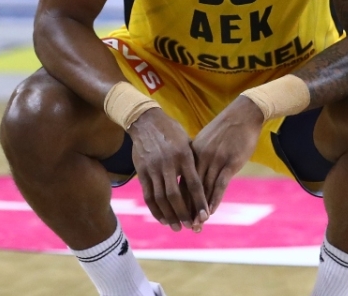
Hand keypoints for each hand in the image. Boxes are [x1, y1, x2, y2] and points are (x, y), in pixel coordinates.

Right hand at [128, 108, 209, 232]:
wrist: (146, 120)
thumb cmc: (172, 132)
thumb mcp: (187, 142)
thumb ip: (193, 162)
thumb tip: (205, 183)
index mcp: (184, 155)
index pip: (194, 184)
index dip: (200, 202)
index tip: (205, 216)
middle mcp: (168, 163)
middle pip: (175, 196)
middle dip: (184, 214)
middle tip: (191, 227)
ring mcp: (153, 168)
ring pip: (161, 198)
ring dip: (169, 216)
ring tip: (177, 227)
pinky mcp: (142, 171)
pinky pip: (148, 195)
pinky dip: (155, 209)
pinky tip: (162, 219)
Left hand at [190, 96, 263, 224]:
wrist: (243, 114)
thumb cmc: (226, 128)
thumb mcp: (207, 141)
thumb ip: (198, 157)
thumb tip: (191, 172)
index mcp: (192, 153)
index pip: (181, 180)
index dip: (178, 199)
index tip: (175, 214)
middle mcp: (200, 158)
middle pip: (190, 188)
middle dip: (187, 209)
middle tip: (184, 226)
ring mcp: (215, 160)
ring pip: (204, 189)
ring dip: (200, 209)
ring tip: (197, 225)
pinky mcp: (230, 162)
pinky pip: (219, 184)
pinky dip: (214, 200)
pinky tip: (210, 212)